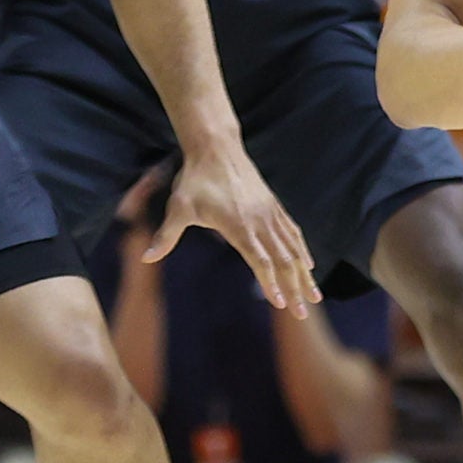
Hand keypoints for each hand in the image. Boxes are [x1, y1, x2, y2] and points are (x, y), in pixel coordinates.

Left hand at [151, 142, 322, 314]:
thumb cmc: (195, 180)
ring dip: (304, 275)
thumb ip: (166, 235)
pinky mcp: (273, 207)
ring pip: (293, 249)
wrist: (216, 149)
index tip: (280, 303)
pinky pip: (293, 233)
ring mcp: (270, 214)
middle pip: (283, 260)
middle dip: (294, 288)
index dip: (270, 282)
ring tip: (315, 297)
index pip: (260, 259)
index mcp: (239, 225)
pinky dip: (303, 251)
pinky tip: (309, 265)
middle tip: (302, 313)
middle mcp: (260, 221)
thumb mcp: (178, 208)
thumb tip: (147, 258)